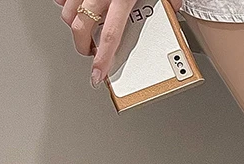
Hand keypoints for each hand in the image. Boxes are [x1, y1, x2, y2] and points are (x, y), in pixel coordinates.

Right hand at [55, 0, 183, 86]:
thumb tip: (176, 9)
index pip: (110, 37)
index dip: (102, 59)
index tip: (97, 75)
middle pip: (81, 29)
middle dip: (83, 46)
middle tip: (92, 53)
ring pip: (68, 13)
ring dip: (75, 26)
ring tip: (86, 31)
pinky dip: (67, 2)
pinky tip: (77, 5)